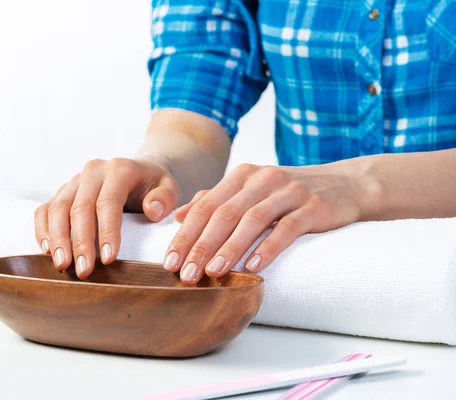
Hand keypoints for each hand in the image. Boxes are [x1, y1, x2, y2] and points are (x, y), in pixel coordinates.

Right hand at [34, 157, 180, 278]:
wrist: (139, 171)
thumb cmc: (154, 186)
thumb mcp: (169, 188)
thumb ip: (165, 198)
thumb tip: (152, 210)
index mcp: (119, 169)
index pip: (108, 201)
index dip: (107, 231)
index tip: (109, 259)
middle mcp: (93, 171)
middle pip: (80, 207)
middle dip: (80, 242)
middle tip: (84, 271)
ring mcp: (74, 180)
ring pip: (57, 208)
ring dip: (58, 239)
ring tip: (62, 265)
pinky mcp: (62, 191)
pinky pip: (45, 209)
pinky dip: (43, 230)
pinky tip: (47, 251)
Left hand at [164, 162, 369, 284]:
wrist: (344, 185)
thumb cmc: (288, 194)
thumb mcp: (250, 191)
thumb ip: (215, 200)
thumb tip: (180, 215)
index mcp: (242, 176)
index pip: (205, 206)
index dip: (185, 234)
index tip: (169, 262)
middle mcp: (262, 179)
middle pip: (224, 214)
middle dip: (201, 246)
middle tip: (186, 274)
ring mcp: (289, 191)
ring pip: (252, 220)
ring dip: (230, 248)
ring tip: (213, 273)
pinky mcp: (313, 206)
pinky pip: (287, 228)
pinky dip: (268, 247)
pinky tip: (253, 267)